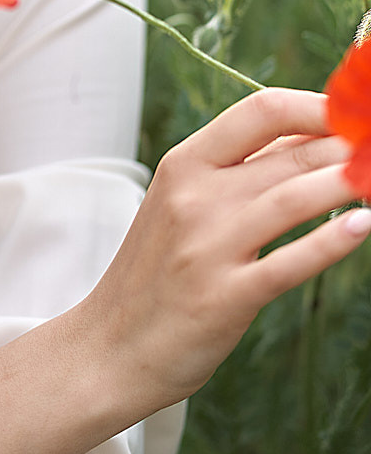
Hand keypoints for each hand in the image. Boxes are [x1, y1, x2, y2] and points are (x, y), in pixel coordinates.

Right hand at [79, 88, 367, 413]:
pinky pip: (290, 261)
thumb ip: (237, 172)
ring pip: (295, 198)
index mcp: (184, 164)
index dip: (318, 106)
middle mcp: (194, 197)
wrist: (108, 347)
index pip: (261, 111)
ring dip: (350, 182)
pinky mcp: (224, 296)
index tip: (354, 114)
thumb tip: (308, 138)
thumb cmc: (155, 274)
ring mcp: (207, 246)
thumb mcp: (181, 205)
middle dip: (348, 146)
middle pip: (289, 152)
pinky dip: (332, 241)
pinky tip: (363, 226)